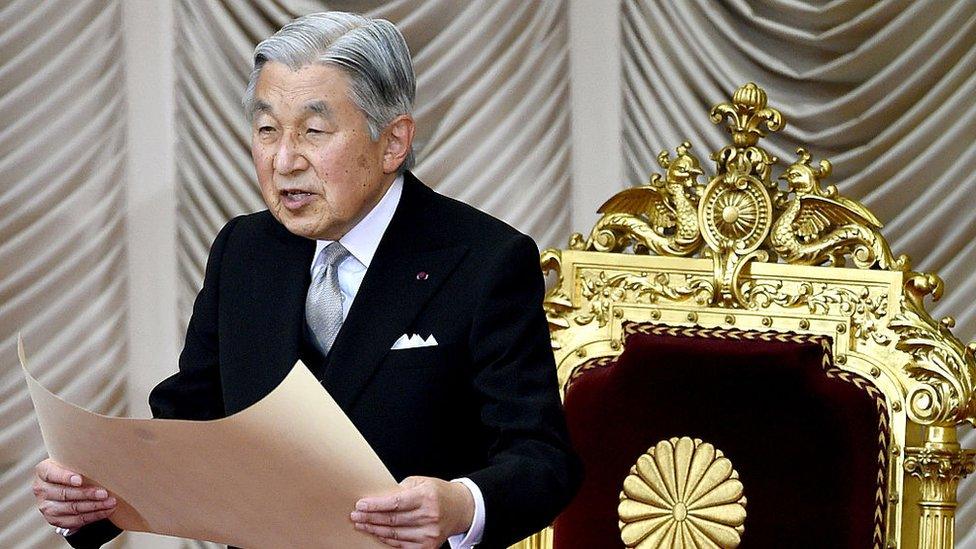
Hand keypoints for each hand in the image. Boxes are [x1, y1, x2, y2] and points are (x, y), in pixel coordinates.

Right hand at [32, 459, 115, 530]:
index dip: (65, 477)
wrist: (66, 484)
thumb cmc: (73, 468)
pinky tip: (106, 511)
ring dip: (94, 506)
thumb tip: (103, 455)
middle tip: (105, 493)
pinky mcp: (54, 520)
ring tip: (110, 502)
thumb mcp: (72, 460)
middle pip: (65, 494)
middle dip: (87, 494)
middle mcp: (41, 489)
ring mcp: (46, 506)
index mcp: (43, 471)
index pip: (52, 474)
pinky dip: (93, 516)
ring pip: (72, 508)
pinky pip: (75, 520)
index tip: (80, 480)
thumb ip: (80, 460)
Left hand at [351, 476, 473, 547]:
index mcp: (427, 496)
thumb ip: (401, 490)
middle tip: (355, 516)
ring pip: (395, 534)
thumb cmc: (438, 493)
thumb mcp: (422, 482)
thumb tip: (378, 498)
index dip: (376, 505)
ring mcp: (430, 533)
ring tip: (362, 525)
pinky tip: (377, 534)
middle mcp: (430, 516)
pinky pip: (401, 545)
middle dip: (370, 518)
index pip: (396, 503)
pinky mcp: (429, 546)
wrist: (460, 509)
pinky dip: (387, 540)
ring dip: (375, 530)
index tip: (361, 505)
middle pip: (392, 520)